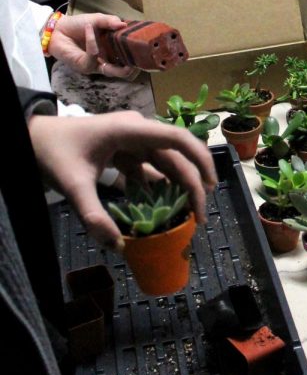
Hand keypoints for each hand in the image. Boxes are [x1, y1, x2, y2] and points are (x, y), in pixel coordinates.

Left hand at [29, 111, 216, 249]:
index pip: (177, 139)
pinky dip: (155, 185)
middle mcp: (137, 130)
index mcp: (130, 129)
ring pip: (165, 161)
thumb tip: (118, 245)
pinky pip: (148, 166)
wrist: (28, 136)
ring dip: (177, 184)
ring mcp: (131, 138)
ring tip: (187, 211)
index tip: (211, 187)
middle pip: (176, 155)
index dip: (200, 161)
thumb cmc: (51, 151)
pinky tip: (157, 204)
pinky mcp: (124, 148)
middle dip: (192, 183)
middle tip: (199, 214)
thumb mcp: (72, 184)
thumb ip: (94, 215)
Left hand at [48, 13, 136, 78]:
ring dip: (116, 58)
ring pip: (111, 71)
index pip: (128, 57)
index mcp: (113, 50)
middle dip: (131, 68)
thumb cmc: (78, 25)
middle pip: (123, 70)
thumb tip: (123, 25)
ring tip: (123, 51)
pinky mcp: (85, 66)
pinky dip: (92, 42)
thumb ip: (110, 21)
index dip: (136, 57)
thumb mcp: (98, 19)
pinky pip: (93, 56)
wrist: (58, 29)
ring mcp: (96, 65)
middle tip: (139, 61)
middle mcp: (106, 59)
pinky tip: (90, 29)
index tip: (145, 50)